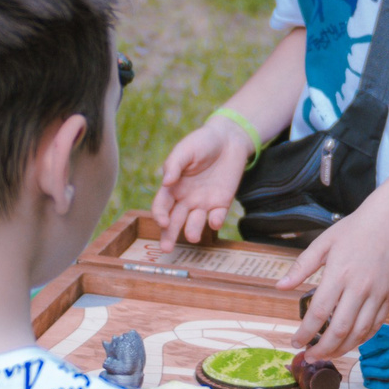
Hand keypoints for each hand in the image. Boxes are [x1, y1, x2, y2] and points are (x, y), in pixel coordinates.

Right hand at [152, 118, 251, 244]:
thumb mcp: (185, 150)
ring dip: (193, 230)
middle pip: (174, 220)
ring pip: (195, 222)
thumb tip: (166, 182)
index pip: (161, 205)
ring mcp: (203, 203)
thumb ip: (175, 165)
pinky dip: (216, 221)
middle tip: (167, 249)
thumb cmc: (202, 142)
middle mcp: (185, 199)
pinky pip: (217, 216)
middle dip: (169, 235)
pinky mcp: (221, 203)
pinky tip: (215, 221)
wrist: (229, 139)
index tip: (163, 222)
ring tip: (193, 237)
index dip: (160, 215)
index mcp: (172, 187)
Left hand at [278, 203, 388, 359]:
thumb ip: (301, 267)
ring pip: (359, 333)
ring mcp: (377, 294)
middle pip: (340, 330)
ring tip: (328, 355)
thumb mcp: (323, 243)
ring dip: (342, 349)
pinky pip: (375, 326)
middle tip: (309, 357)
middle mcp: (359, 287)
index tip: (295, 342)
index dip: (305, 333)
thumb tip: (280, 287)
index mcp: (339, 274)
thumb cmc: (355, 229)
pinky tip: (350, 343)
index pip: (318, 313)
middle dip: (322, 349)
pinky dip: (362, 339)